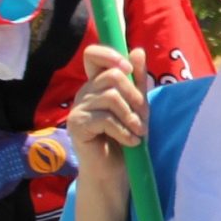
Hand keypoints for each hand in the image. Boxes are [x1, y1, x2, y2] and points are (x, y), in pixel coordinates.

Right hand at [66, 45, 148, 194]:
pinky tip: (131, 141)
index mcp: (97, 84)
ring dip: (132, 116)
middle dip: (135, 96)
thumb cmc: (127, 135)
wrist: (114, 170)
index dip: (110, 54)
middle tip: (143, 116)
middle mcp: (84, 92)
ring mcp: (78, 109)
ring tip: (138, 131)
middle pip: (112, 75)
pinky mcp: (77, 126)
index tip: (128, 68)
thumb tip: (138, 50)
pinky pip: (105, 119)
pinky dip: (124, 131)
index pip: (93, 54)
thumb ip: (137, 80)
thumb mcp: (138, 106)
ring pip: (112, 96)